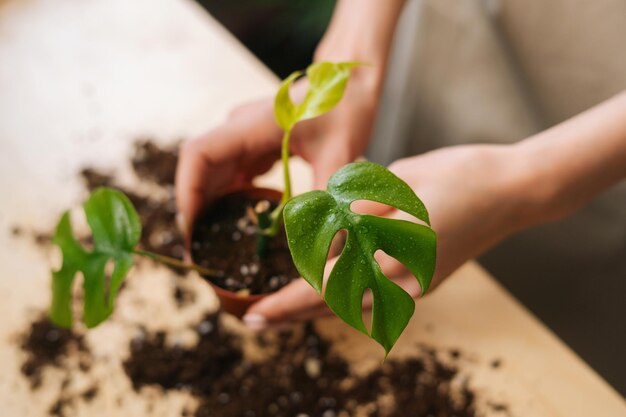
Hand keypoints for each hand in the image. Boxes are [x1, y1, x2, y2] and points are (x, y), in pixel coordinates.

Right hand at [175, 68, 380, 236]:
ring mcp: (245, 138)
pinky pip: (233, 176)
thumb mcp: (340, 154)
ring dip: (211, 207)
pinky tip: (243, 224)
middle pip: (200, 169)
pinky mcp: (255, 147)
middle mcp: (240, 130)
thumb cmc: (345, 109)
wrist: (350, 84)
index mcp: (253, 125)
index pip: (199, 154)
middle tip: (199, 250)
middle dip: (195, 209)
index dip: (187, 191)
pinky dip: (232, 200)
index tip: (190, 227)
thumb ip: (328, 197)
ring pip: (214, 175)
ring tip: (215, 244)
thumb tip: (325, 248)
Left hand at [243, 144, 538, 329]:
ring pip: (352, 308)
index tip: (254, 315)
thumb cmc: (457, 177)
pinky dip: (341, 299)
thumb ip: (355, 215)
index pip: (327, 288)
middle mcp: (403, 284)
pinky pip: (372, 299)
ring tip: (280, 309)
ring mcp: (415, 287)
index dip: (287, 304)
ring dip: (313, 309)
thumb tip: (317, 234)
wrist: (511, 189)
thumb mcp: (398, 186)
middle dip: (292, 315)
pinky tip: (323, 292)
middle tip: (255, 319)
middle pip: (335, 309)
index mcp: (394, 258)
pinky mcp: (422, 282)